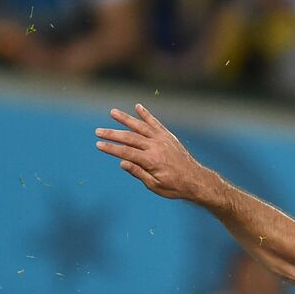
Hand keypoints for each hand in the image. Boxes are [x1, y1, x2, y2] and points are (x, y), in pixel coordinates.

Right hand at [95, 103, 211, 199]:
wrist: (196, 180)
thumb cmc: (175, 186)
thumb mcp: (155, 185)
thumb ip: (138, 172)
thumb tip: (122, 162)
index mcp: (151, 161)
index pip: (126, 152)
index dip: (111, 148)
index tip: (98, 144)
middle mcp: (156, 147)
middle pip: (130, 138)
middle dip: (112, 133)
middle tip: (98, 131)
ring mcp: (162, 139)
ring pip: (141, 126)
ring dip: (126, 119)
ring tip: (112, 112)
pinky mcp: (168, 136)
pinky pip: (156, 123)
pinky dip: (146, 115)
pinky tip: (138, 107)